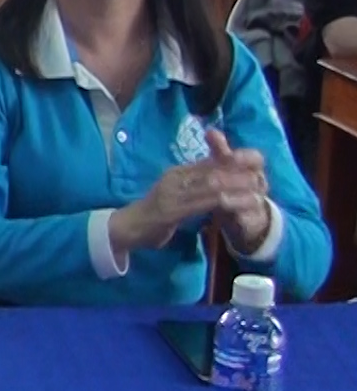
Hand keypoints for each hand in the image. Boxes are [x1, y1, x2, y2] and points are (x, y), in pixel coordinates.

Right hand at [109, 131, 265, 256]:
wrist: (128, 228)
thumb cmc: (153, 214)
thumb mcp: (177, 196)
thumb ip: (194, 189)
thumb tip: (217, 182)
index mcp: (178, 173)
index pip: (208, 162)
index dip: (233, 161)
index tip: (256, 163)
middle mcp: (176, 178)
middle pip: (213, 170)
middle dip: (239, 172)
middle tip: (262, 176)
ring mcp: (173, 193)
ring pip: (211, 184)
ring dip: (236, 185)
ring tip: (257, 188)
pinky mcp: (171, 210)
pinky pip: (203, 204)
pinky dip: (225, 202)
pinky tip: (240, 204)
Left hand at [206, 131, 272, 251]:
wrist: (245, 218)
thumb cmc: (232, 187)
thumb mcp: (225, 169)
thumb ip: (220, 151)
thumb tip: (210, 130)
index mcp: (253, 169)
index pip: (255, 158)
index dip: (244, 156)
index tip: (230, 155)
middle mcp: (259, 184)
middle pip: (253, 178)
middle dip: (233, 179)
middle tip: (212, 179)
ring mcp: (258, 203)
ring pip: (253, 199)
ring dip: (237, 198)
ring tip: (221, 199)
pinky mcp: (254, 221)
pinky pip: (251, 220)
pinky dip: (242, 218)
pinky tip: (231, 217)